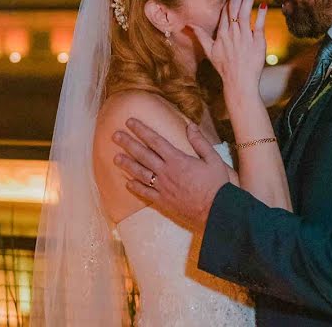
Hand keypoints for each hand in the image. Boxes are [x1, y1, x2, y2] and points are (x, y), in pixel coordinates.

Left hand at [113, 118, 229, 229]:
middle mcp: (166, 172)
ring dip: (127, 164)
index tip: (129, 122)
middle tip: (115, 135)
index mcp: (177, 159)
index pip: (155, 140)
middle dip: (128, 143)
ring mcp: (162, 187)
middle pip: (142, 155)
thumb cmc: (217, 184)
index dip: (141, 130)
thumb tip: (190, 125)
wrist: (216, 211)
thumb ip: (200, 142)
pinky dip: (135, 187)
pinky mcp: (163, 201)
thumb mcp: (213, 159)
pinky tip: (127, 183)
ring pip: (140, 173)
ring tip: (115, 157)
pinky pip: (145, 193)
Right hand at [189, 0, 267, 96]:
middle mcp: (232, 33)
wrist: (239, 81)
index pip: (225, 11)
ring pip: (245, 14)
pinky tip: (263, 5)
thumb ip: (200, 36)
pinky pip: (259, 25)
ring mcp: (245, 37)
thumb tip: (188, 25)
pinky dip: (261, 14)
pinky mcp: (257, 42)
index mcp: (221, 34)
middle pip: (234, 8)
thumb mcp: (209, 51)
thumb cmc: (224, 67)